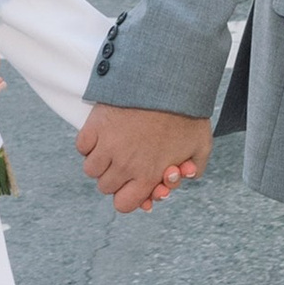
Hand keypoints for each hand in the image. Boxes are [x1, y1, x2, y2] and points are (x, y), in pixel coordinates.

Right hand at [77, 101, 212, 215]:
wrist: (167, 79)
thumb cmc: (187, 112)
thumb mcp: (201, 146)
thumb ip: (194, 169)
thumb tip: (181, 178)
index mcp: (148, 175)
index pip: (123, 205)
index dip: (128, 196)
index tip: (133, 183)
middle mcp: (124, 165)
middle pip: (105, 187)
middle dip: (116, 177)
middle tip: (126, 160)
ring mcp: (107, 145)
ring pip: (91, 170)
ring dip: (101, 161)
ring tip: (115, 146)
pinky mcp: (95, 126)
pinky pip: (82, 147)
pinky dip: (90, 143)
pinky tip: (104, 134)